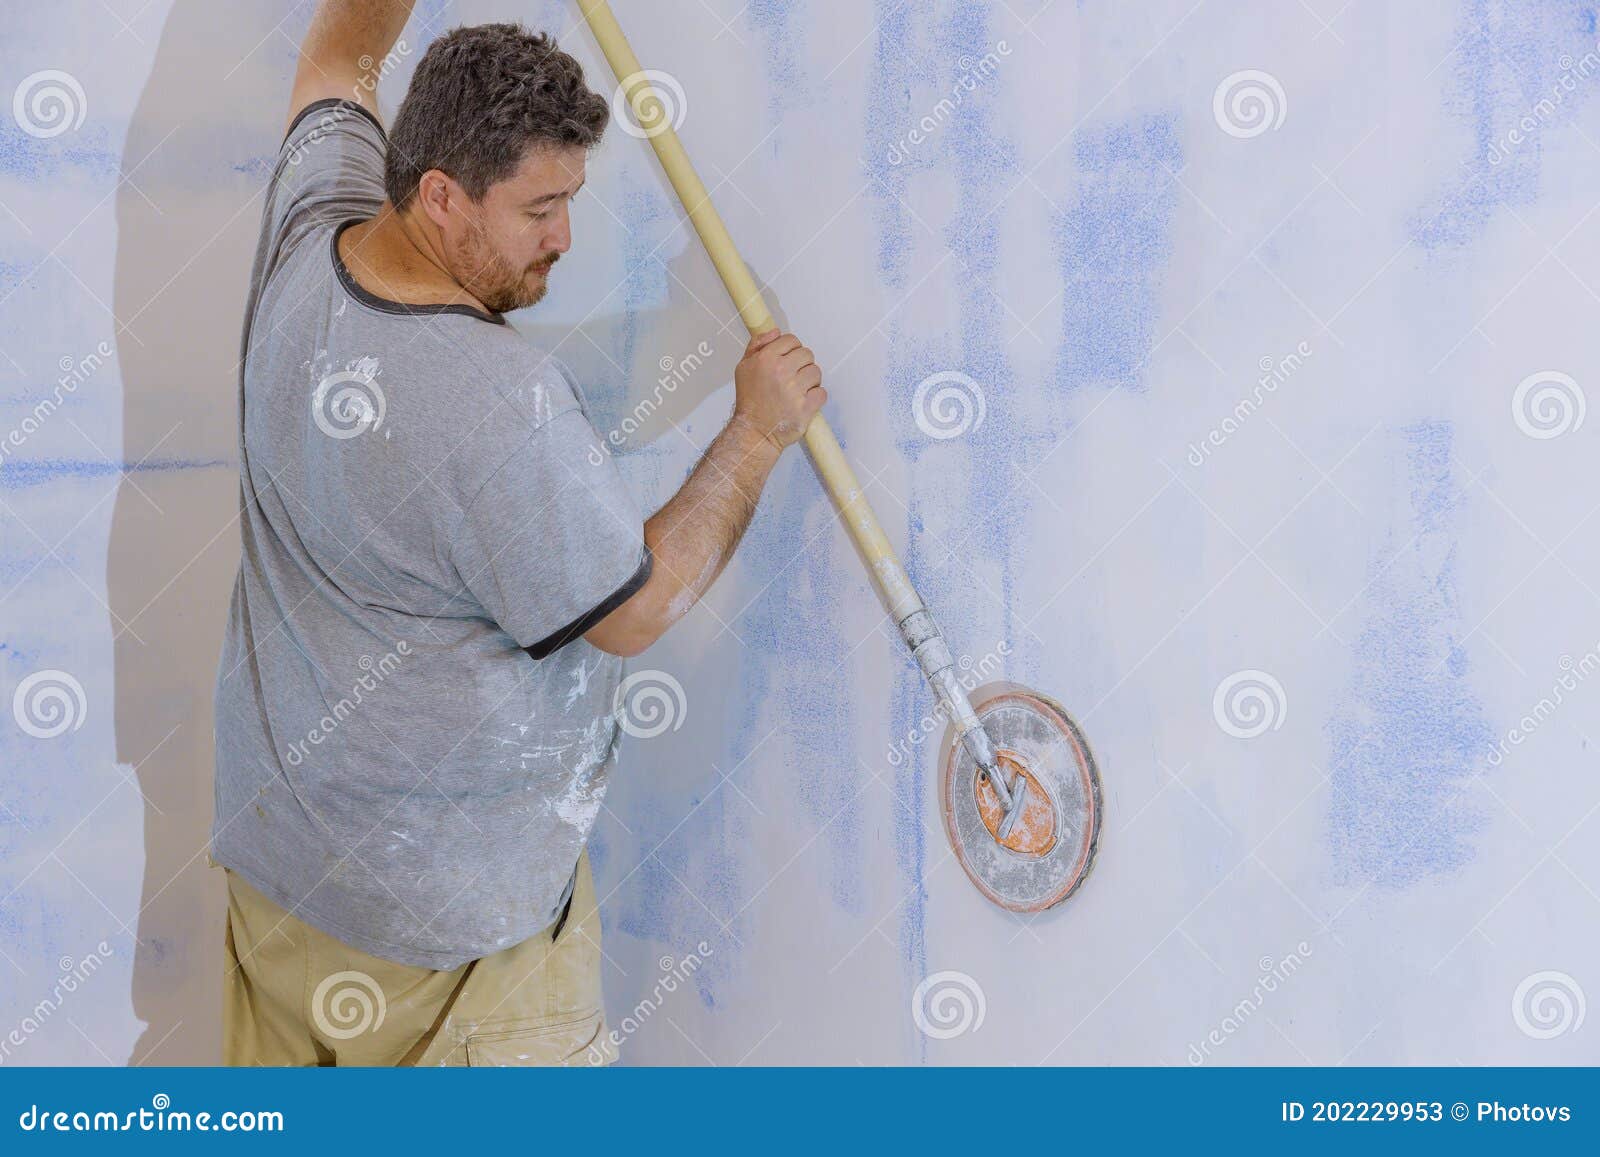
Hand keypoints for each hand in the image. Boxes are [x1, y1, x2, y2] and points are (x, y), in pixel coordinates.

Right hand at [731, 329, 825, 451]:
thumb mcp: (744, 367)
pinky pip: (822, 392)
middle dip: (802, 364)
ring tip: (798, 390)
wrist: (754, 431)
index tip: (787, 360)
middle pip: (807, 354)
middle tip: (793, 377)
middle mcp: (781, 372)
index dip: (791, 349)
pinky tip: (804, 401)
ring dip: (810, 380)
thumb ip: (757, 345)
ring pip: (816, 372)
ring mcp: (795, 390)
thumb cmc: (749, 400)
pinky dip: (816, 397)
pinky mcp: (806, 407)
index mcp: (766, 359)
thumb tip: (775, 332)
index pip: (791, 340)